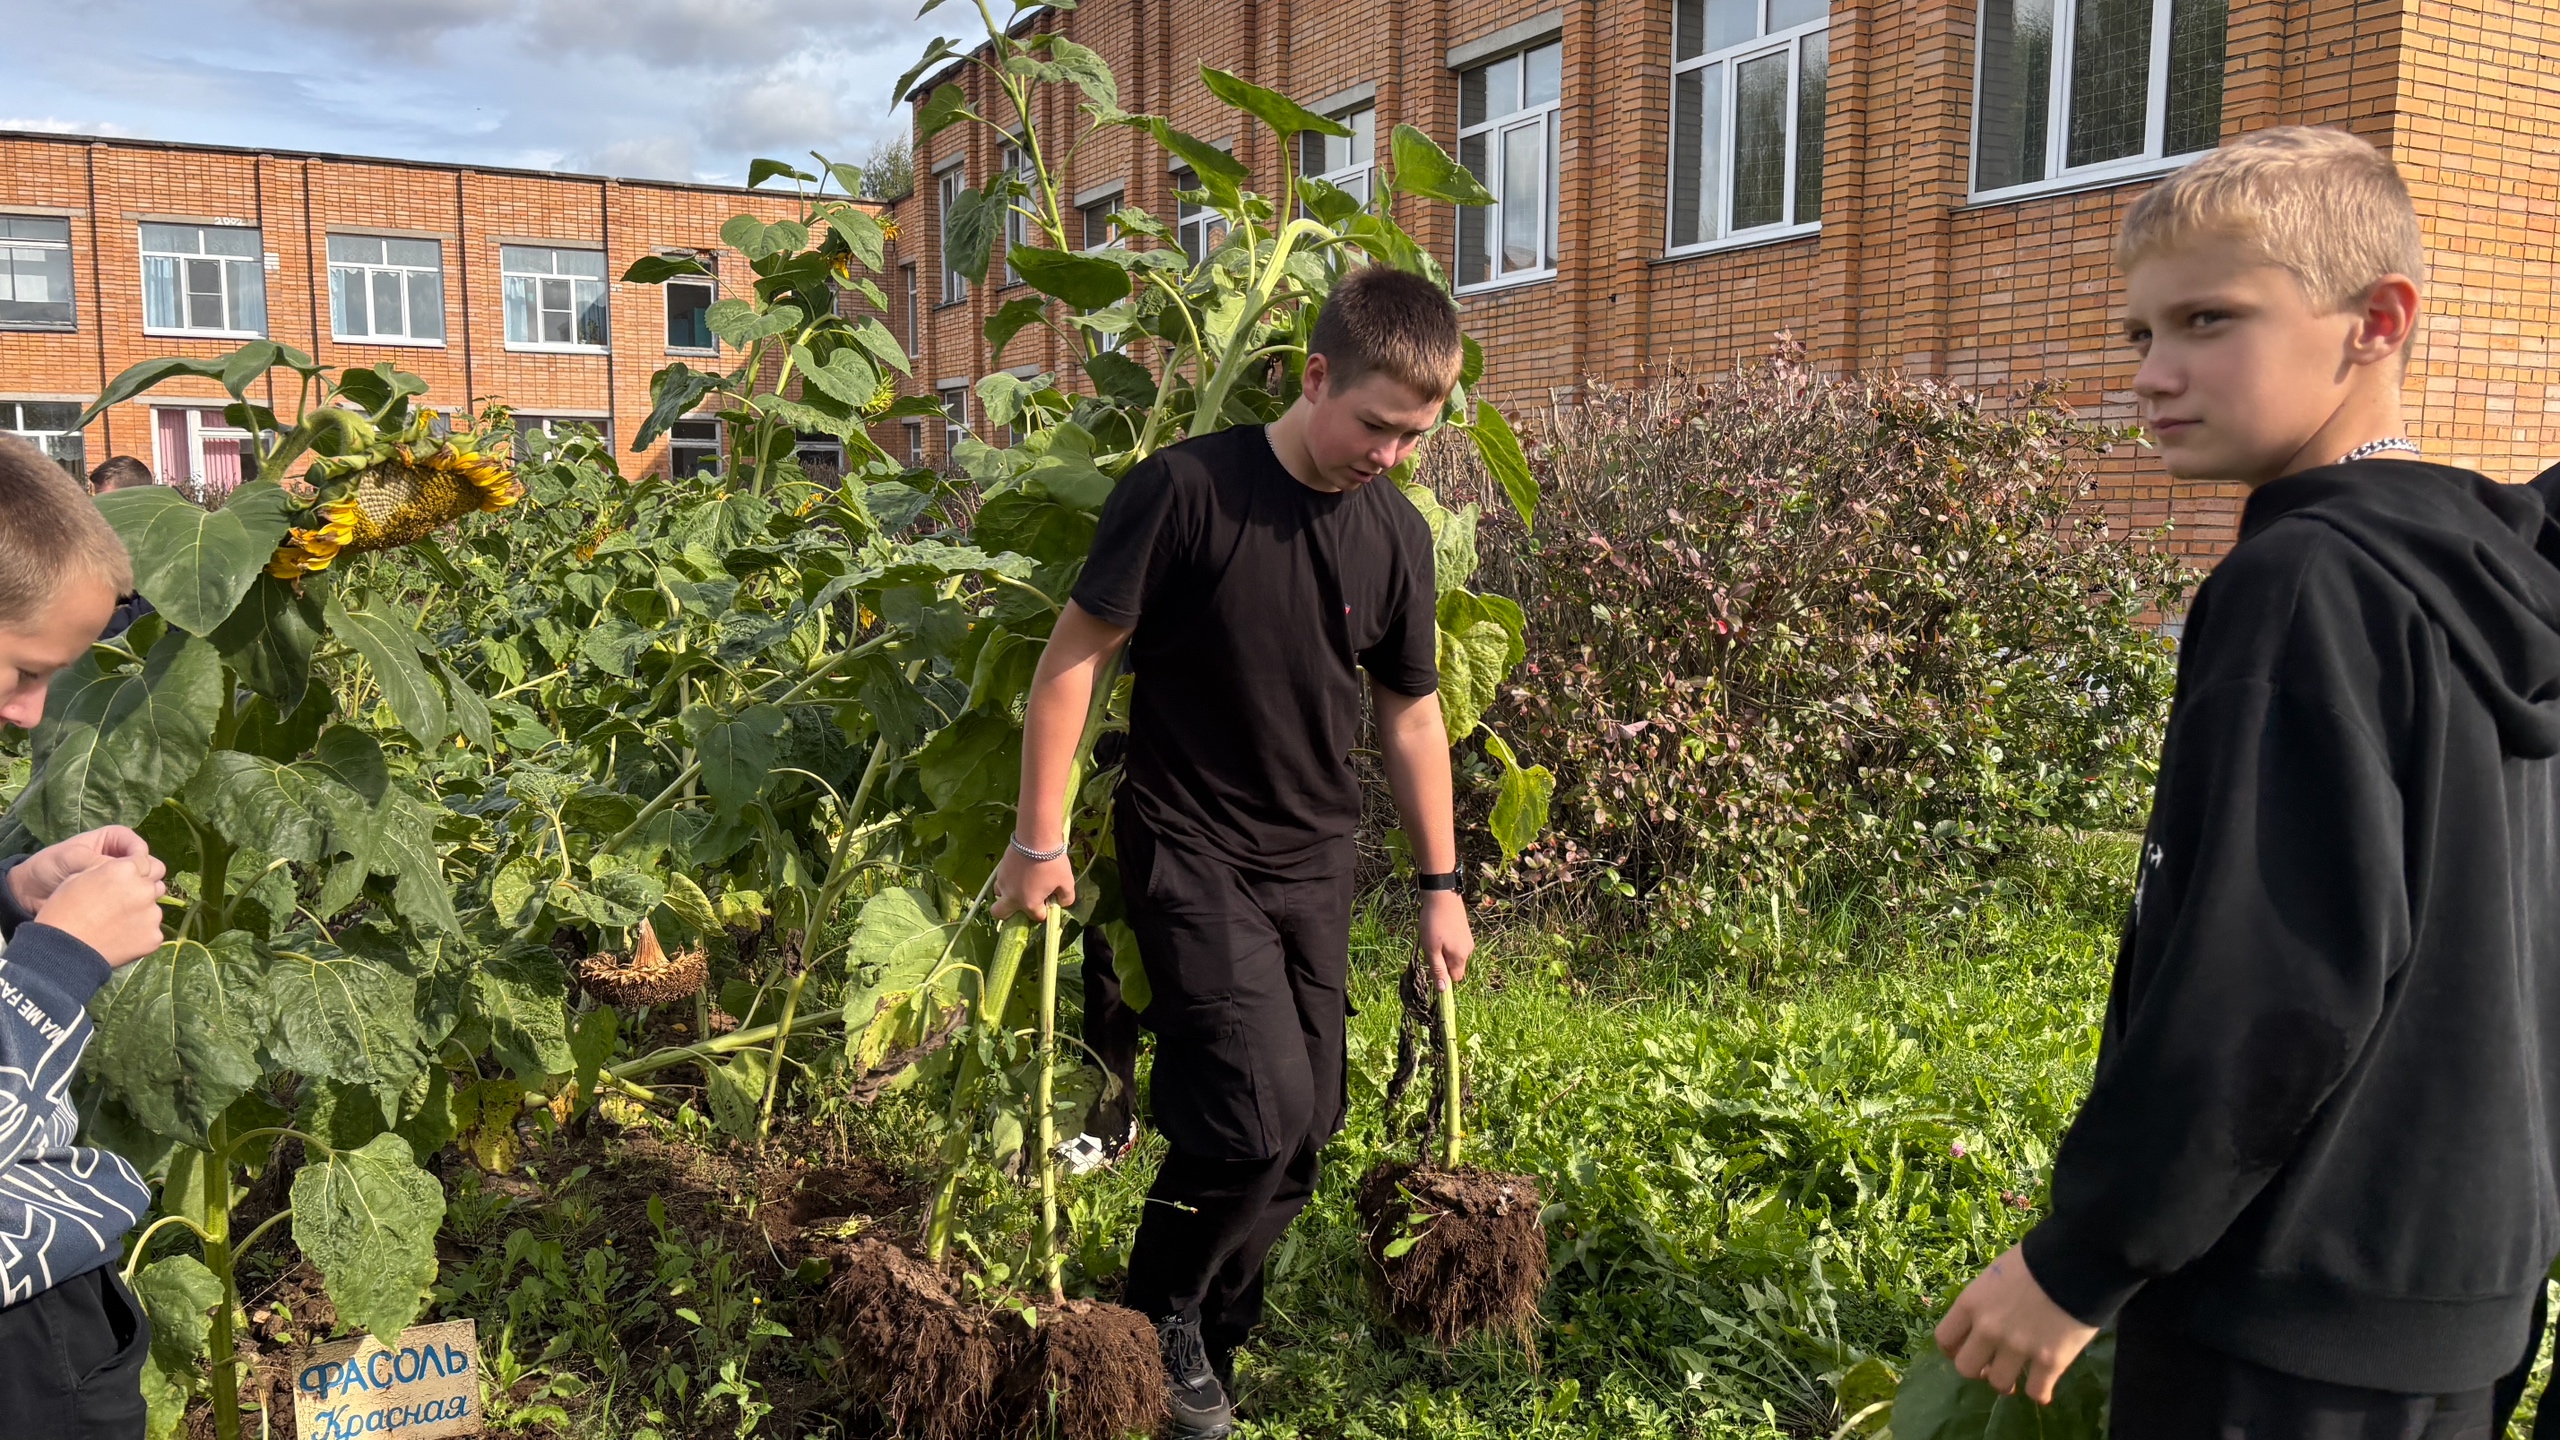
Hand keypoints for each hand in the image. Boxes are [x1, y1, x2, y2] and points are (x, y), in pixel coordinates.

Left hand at [9, 825, 157, 911]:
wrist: (29, 894)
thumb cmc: (48, 867)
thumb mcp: (71, 857)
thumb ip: (98, 861)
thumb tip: (125, 870)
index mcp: (113, 841)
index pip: (139, 847)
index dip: (138, 857)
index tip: (131, 869)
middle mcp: (122, 861)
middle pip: (150, 867)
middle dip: (144, 877)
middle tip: (130, 888)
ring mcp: (121, 882)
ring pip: (148, 887)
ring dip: (140, 894)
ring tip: (123, 902)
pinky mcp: (118, 902)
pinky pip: (137, 904)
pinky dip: (134, 908)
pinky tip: (121, 913)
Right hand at [34, 857, 169, 967]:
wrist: (63, 951)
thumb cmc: (63, 911)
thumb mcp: (78, 878)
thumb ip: (106, 869)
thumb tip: (120, 867)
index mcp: (125, 869)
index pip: (144, 862)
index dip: (133, 871)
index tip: (123, 881)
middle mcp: (144, 889)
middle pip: (153, 885)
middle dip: (141, 890)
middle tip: (119, 904)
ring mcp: (152, 914)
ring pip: (153, 909)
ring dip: (141, 913)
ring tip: (115, 925)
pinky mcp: (154, 937)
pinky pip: (151, 931)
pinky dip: (140, 934)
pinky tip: (119, 939)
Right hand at [993, 840, 1075, 921]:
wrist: (1036, 838)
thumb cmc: (1053, 863)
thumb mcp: (1067, 882)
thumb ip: (1066, 898)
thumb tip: (1062, 903)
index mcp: (1028, 903)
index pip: (1037, 917)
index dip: (1045, 911)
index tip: (1050, 900)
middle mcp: (1011, 897)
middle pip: (1000, 914)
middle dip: (1010, 914)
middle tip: (1024, 904)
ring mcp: (1003, 882)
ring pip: (999, 896)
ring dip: (1008, 896)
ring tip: (1021, 886)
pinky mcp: (999, 869)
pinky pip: (1001, 881)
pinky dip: (1008, 882)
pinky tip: (1019, 873)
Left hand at [1421, 889, 1472, 987]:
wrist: (1442, 894)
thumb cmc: (1434, 923)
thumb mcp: (1431, 949)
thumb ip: (1437, 969)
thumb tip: (1443, 990)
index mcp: (1460, 957)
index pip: (1455, 978)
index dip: (1443, 975)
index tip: (1432, 963)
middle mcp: (1468, 950)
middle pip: (1453, 966)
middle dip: (1441, 961)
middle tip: (1430, 946)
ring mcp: (1467, 939)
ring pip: (1453, 954)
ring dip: (1441, 950)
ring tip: (1432, 935)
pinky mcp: (1464, 930)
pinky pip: (1454, 944)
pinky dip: (1445, 941)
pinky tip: (1437, 929)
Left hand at [1934, 1246, 2099, 1401]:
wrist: (2078, 1261)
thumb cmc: (2036, 1260)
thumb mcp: (1997, 1274)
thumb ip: (1985, 1301)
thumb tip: (1982, 1322)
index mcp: (1971, 1304)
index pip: (1945, 1340)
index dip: (1954, 1350)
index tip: (1967, 1350)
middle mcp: (1988, 1329)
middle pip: (1966, 1368)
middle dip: (1979, 1369)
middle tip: (1993, 1366)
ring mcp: (2018, 1347)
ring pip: (2000, 1384)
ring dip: (2008, 1382)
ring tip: (2020, 1375)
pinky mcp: (2050, 1361)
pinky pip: (2036, 1392)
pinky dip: (2040, 1392)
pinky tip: (2044, 1386)